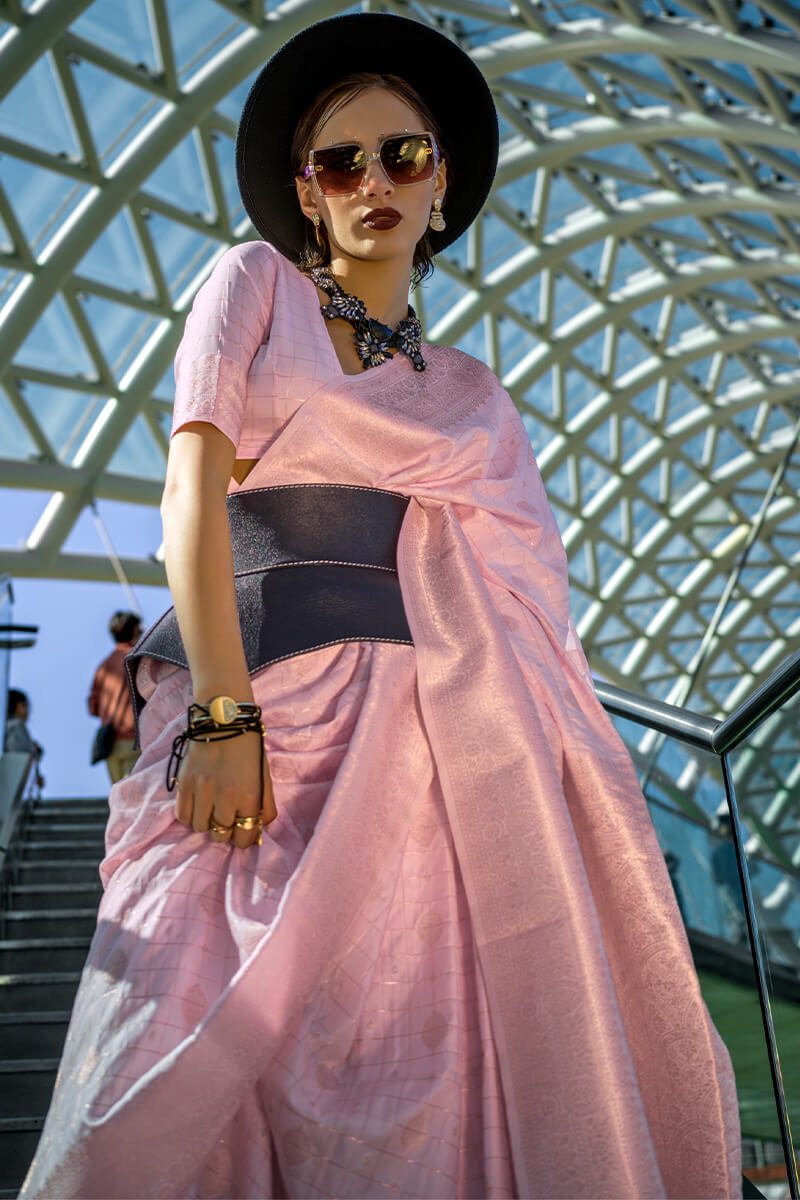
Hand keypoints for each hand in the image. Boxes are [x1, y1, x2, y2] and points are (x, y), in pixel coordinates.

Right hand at [174, 729, 276, 847]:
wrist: (224, 720)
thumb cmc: (249, 748)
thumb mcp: (265, 776)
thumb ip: (266, 805)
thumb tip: (259, 829)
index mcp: (249, 796)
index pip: (244, 837)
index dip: (244, 838)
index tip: (242, 831)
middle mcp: (225, 797)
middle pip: (221, 835)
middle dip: (226, 830)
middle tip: (227, 817)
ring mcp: (202, 790)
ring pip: (200, 828)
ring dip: (207, 822)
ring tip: (212, 809)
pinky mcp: (184, 783)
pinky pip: (182, 816)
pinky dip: (190, 815)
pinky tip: (198, 805)